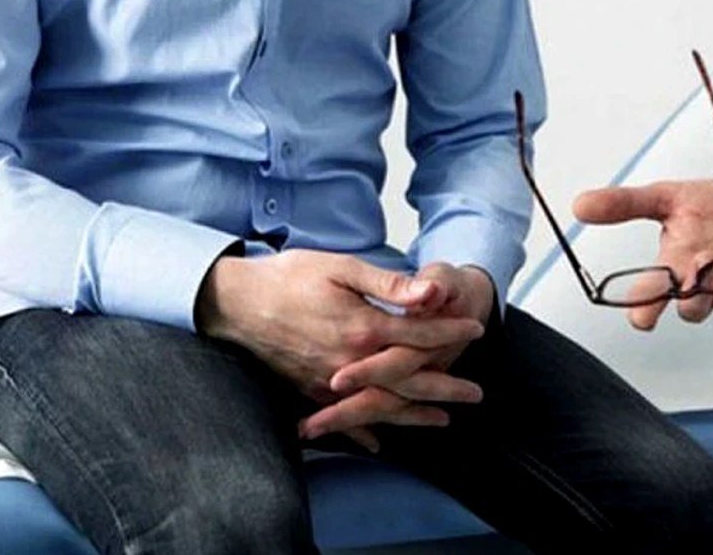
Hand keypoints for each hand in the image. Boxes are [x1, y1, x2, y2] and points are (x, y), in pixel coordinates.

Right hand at [299, 264, 494, 447]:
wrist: (235, 302)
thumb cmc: (287, 277)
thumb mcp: (342, 268)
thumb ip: (388, 285)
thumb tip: (430, 292)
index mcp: (364, 328)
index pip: (420, 336)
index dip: (450, 331)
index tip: (475, 330)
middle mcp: (351, 363)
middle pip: (410, 381)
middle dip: (445, 386)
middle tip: (476, 394)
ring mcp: (329, 381)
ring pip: (382, 405)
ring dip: (414, 414)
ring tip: (442, 420)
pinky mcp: (309, 389)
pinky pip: (343, 417)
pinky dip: (362, 432)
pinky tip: (377, 443)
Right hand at [573, 180, 712, 328]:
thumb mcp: (666, 196)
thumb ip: (624, 203)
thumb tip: (580, 205)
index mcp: (672, 266)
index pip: (646, 298)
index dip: (642, 310)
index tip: (642, 316)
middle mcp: (699, 285)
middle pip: (689, 310)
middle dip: (694, 292)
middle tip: (700, 266)